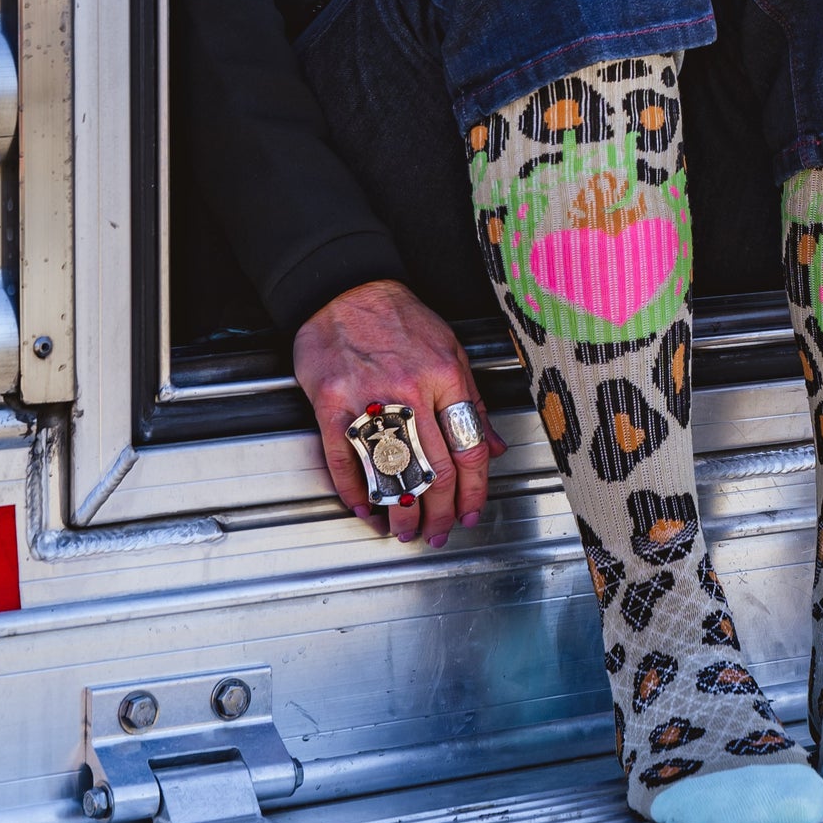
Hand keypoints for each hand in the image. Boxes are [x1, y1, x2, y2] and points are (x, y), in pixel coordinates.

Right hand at [293, 278, 507, 546]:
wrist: (346, 289)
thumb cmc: (399, 319)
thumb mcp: (449, 350)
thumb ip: (471, 400)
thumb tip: (491, 446)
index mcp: (445, 376)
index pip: (469, 448)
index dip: (474, 491)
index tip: (472, 513)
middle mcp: (411, 390)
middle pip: (433, 468)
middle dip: (440, 511)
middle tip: (439, 533)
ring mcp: (368, 399)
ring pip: (390, 471)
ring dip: (399, 510)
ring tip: (403, 530)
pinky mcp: (331, 405)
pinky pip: (344, 460)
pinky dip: (353, 491)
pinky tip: (363, 507)